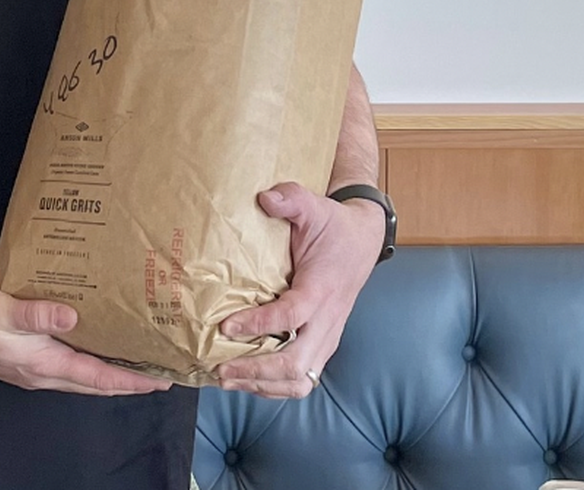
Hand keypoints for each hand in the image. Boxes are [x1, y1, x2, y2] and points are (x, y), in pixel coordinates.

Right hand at [0, 285, 172, 395]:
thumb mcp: (3, 312)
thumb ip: (36, 315)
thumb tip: (72, 315)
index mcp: (44, 364)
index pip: (98, 377)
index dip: (131, 380)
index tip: (159, 379)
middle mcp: (44, 372)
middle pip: (97, 383)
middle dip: (130, 381)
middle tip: (161, 374)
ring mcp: (36, 369)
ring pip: (84, 377)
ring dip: (113, 374)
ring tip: (138, 364)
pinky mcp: (29, 360)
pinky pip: (70, 367)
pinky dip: (91, 363)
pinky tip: (97, 347)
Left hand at [215, 182, 383, 398]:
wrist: (363, 242)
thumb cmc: (334, 227)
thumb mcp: (315, 206)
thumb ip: (292, 199)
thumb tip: (266, 197)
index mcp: (323, 288)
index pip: (292, 315)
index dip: (259, 324)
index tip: (226, 326)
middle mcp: (328, 320)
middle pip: (297, 364)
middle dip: (256, 371)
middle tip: (221, 369)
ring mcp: (328, 337)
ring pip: (300, 380)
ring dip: (262, 385)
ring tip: (228, 379)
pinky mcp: (322, 346)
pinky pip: (301, 379)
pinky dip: (273, 386)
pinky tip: (246, 379)